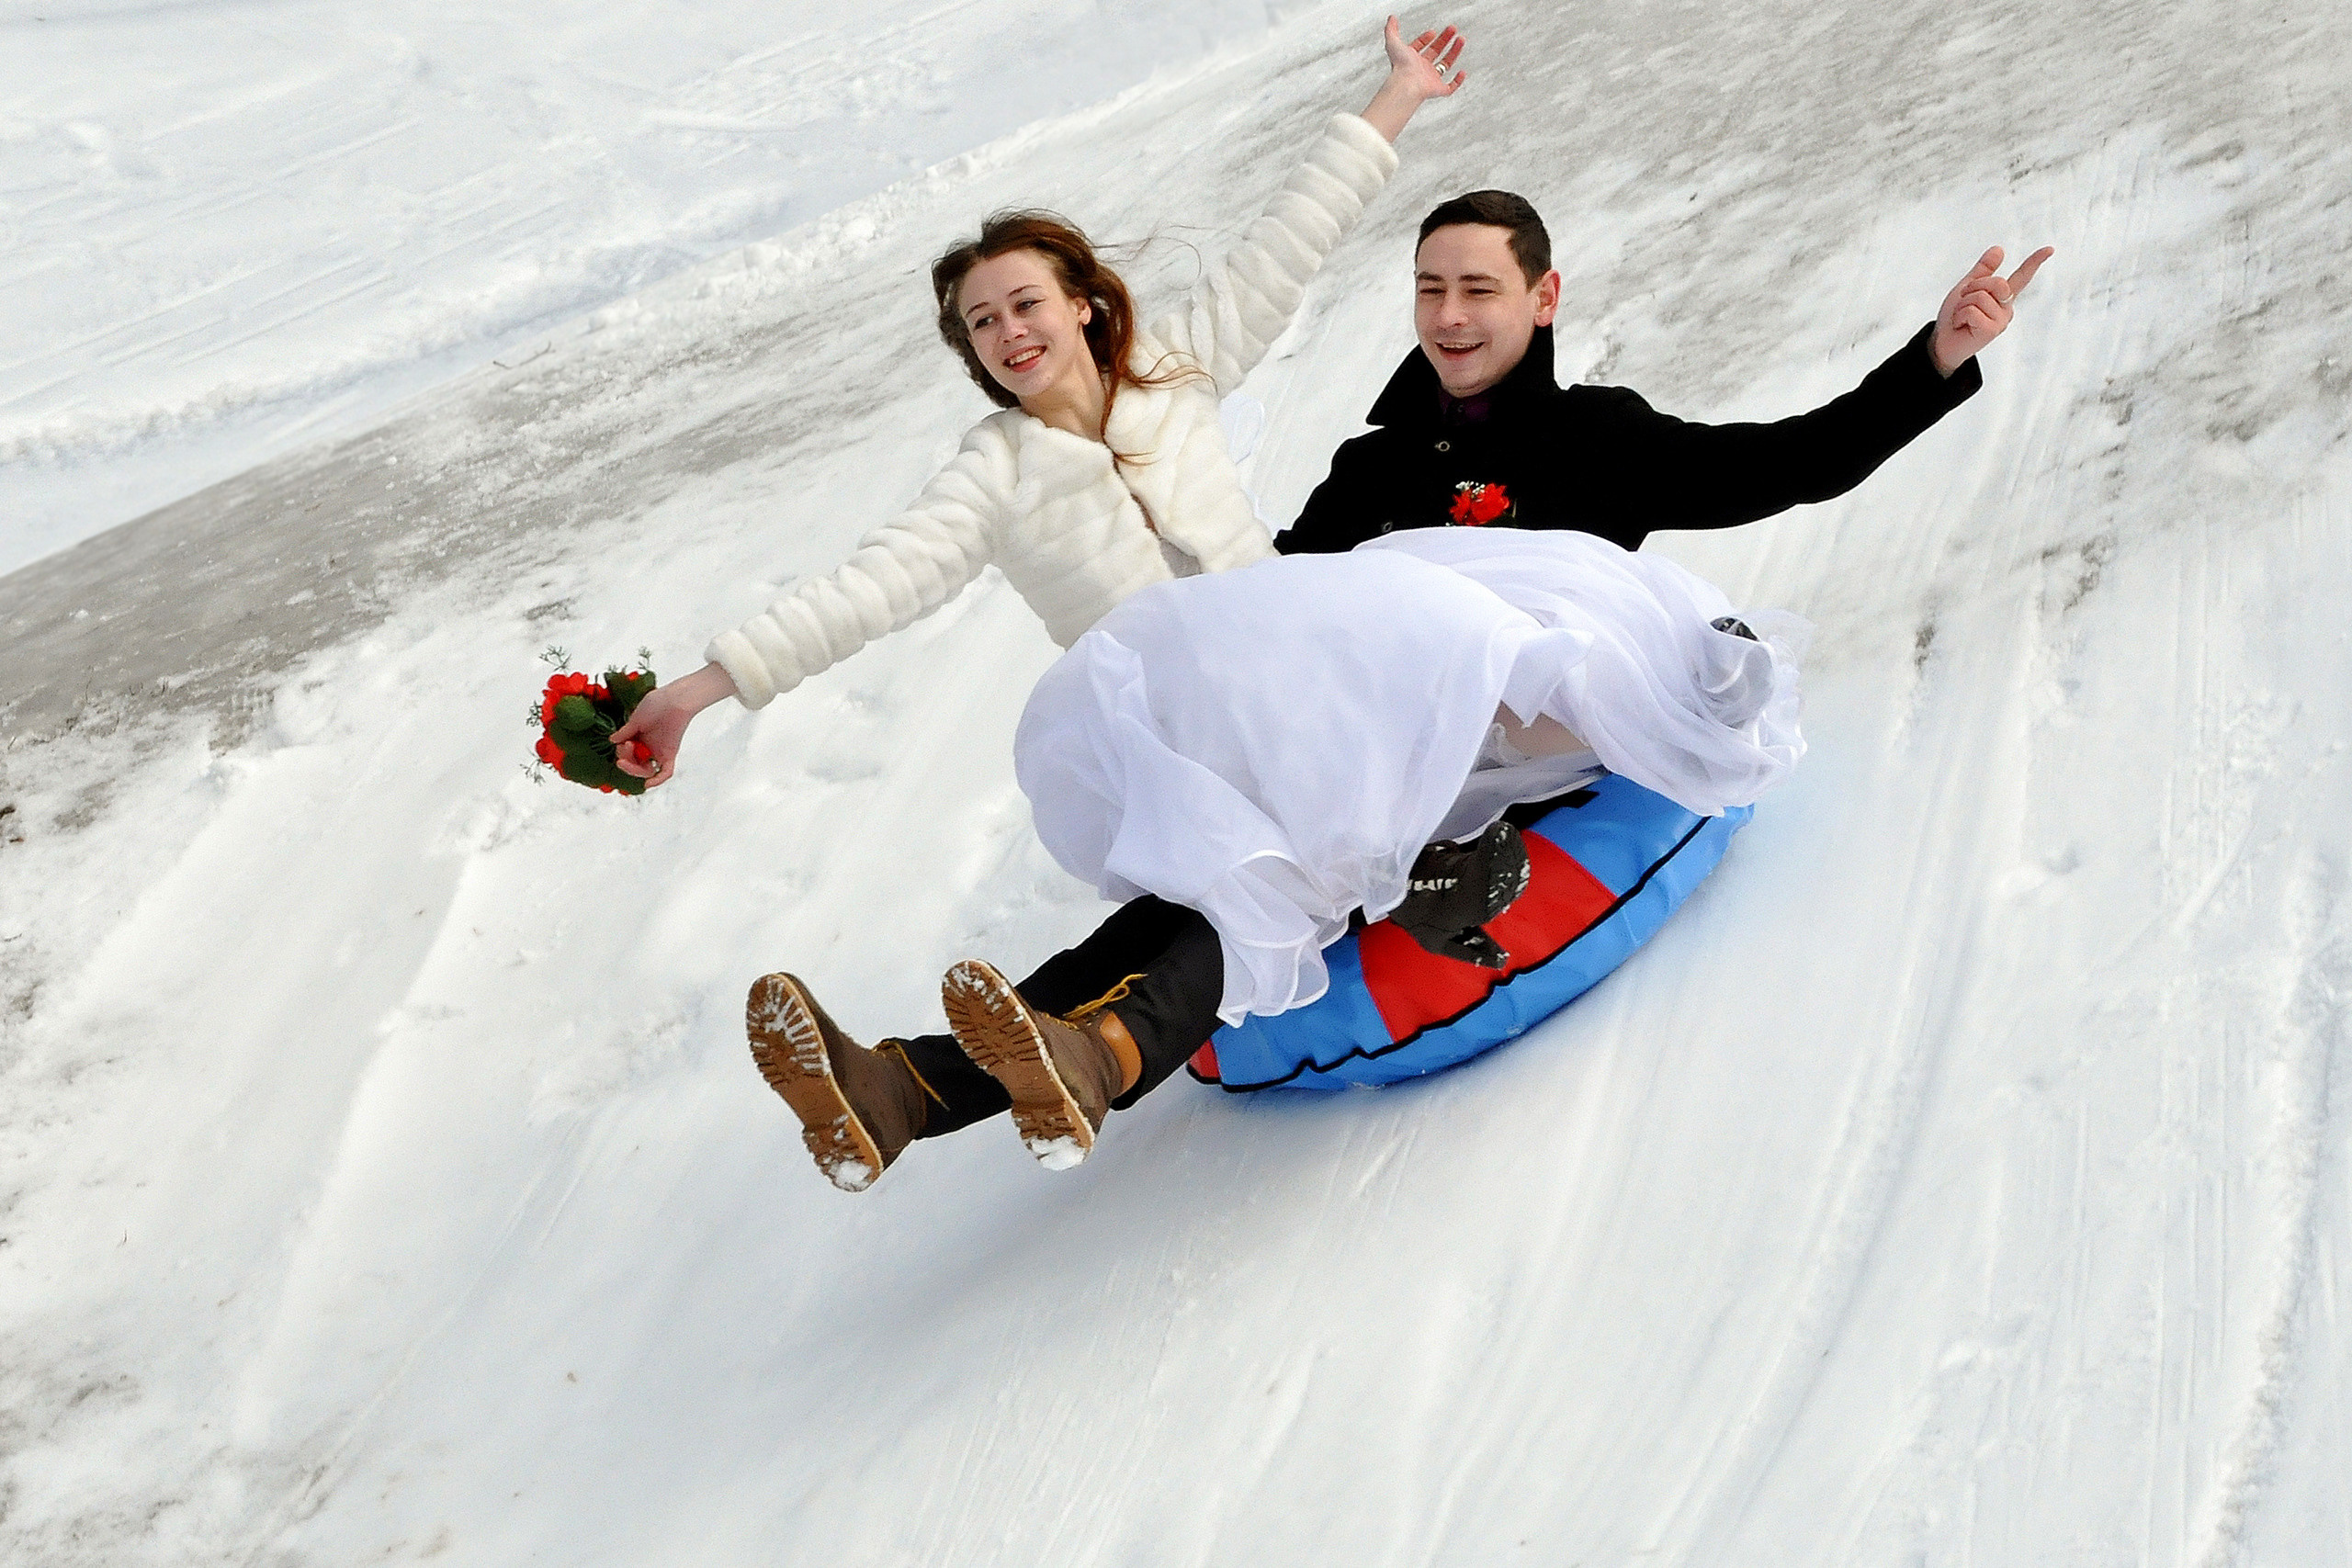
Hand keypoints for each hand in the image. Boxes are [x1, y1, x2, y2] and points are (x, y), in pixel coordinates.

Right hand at [610, 661, 738, 787]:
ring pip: (646, 770)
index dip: (622, 753)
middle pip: (635, 764)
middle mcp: (649, 746)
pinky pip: (665, 772)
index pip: (627, 753)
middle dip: (626, 760)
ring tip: (626, 761)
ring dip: (634, 769)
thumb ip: (625, 732)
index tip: (621, 743)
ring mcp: (659, 750)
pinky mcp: (670, 753)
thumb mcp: (636, 720)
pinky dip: (657, 780)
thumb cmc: (657, 703)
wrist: (675, 699)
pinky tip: (647, 784)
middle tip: (624, 749)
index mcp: (640, 737)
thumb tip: (612, 741)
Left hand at [1383, 16, 1466, 100]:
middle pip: (1435, 52)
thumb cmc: (1400, 66)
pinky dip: (1457, 81)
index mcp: (1411, 59)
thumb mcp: (1393, 41)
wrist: (1407, 84)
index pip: (1419, 47)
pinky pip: (1450, 87)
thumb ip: (1391, 29)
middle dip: (1444, 40)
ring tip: (1461, 39)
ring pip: (1445, 65)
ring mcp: (1430, 79)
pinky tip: (1462, 72)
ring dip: (1454, 52)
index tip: (1432, 32)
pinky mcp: (1438, 90)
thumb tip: (1392, 19)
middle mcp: (1421, 69)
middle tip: (1452, 30)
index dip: (1425, 39)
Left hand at [1930, 245, 2052, 376]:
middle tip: (1964, 304)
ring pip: (1980, 297)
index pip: (2021, 276)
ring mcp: (2001, 320)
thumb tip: (1999, 248)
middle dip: (1974, 288)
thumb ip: (1983, 270)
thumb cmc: (1955, 316)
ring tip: (1961, 317)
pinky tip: (1961, 325)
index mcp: (2002, 296)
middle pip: (1997, 282)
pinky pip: (1972, 311)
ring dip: (1963, 304)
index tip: (2050, 249)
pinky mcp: (1992, 331)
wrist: (1942, 343)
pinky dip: (1960, 316)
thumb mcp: (1968, 288)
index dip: (2035, 262)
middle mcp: (2006, 308)